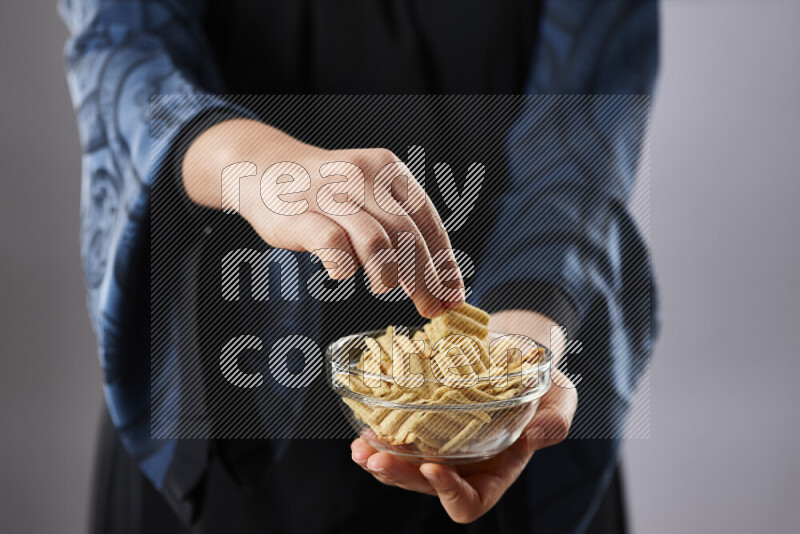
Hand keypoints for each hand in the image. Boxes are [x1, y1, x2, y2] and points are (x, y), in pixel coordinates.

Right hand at [182, 119, 463, 317]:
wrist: (265, 169)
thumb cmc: (327, 193)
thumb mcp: (368, 195)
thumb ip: (398, 228)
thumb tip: (439, 281)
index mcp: (389, 171)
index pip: (428, 222)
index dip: (445, 263)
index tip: (454, 295)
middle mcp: (364, 178)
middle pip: (408, 237)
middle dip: (425, 280)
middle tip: (430, 308)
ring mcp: (330, 195)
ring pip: (376, 242)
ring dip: (388, 276)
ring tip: (383, 287)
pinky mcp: (299, 215)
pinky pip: (332, 244)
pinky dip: (343, 266)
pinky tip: (342, 274)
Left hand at [351, 368, 576, 522]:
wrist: (515, 350)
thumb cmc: (542, 381)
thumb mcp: (560, 399)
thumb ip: (555, 421)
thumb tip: (538, 435)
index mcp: (496, 471)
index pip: (470, 502)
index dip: (450, 493)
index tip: (433, 467)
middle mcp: (464, 465)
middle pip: (426, 487)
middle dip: (399, 476)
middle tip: (376, 459)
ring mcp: (441, 446)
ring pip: (405, 467)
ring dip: (380, 461)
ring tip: (360, 449)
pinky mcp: (424, 422)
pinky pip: (397, 437)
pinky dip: (378, 433)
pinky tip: (364, 424)